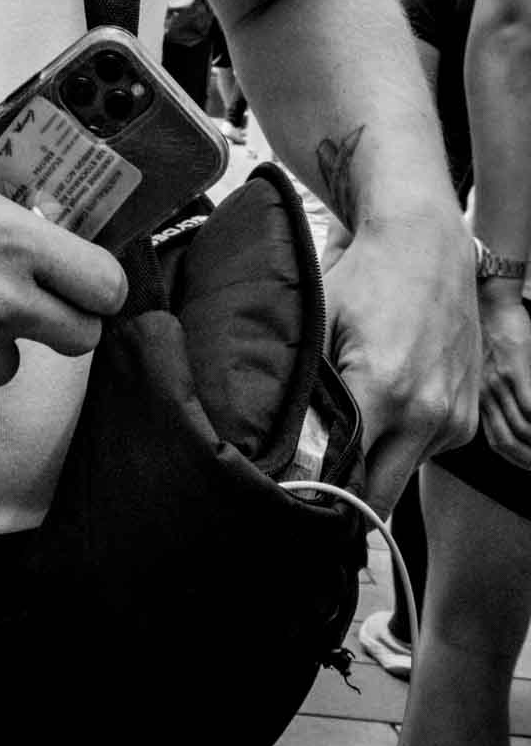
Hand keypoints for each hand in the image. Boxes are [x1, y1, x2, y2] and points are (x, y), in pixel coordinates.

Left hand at [323, 210, 479, 514]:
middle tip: (314, 486)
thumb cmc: (363, 279)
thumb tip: (278, 442)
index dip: (317, 492)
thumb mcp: (318, 321)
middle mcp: (427, 414)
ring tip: (356, 420)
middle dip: (347, 500)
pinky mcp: (467, 420)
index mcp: (385, 391)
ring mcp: (453, 420)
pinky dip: (403, 442)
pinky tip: (389, 400)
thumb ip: (301, 387)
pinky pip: (426, 453)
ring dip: (377, 464)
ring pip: (404, 475)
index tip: (293, 496)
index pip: (347, 479)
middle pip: (380, 497)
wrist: (425, 245)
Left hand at [477, 287, 530, 468]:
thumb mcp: (489, 370)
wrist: (491, 299)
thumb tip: (517, 420)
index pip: (499, 443)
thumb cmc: (493, 333)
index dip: (519, 460)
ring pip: (522, 429)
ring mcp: (499, 382)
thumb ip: (498, 397)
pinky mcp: (514, 368)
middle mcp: (486, 394)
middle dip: (530, 460)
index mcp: (481, 397)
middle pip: (508, 442)